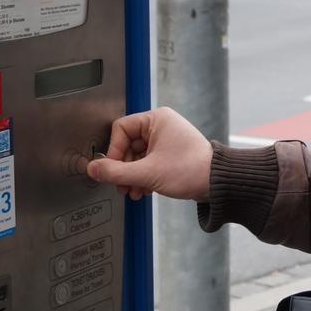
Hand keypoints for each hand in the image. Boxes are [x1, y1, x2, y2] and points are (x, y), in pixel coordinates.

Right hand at [86, 106, 212, 201]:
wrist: (216, 183)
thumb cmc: (191, 170)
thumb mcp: (147, 172)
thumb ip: (116, 172)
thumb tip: (93, 169)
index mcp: (157, 119)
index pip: (120, 129)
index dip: (114, 151)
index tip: (112, 169)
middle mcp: (161, 125)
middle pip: (127, 145)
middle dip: (123, 169)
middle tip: (122, 185)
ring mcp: (166, 139)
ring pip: (136, 156)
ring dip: (132, 176)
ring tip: (134, 191)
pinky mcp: (169, 153)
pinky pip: (147, 162)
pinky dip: (143, 176)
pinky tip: (144, 190)